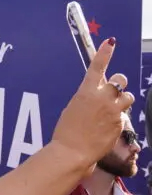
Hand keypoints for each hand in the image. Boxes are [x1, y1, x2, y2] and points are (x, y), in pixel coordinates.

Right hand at [52, 37, 133, 173]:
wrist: (73, 152)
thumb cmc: (67, 132)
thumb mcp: (73, 109)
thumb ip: (88, 99)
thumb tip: (98, 96)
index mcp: (86, 92)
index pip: (97, 67)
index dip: (104, 52)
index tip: (110, 42)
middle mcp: (102, 98)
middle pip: (120, 80)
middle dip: (118, 84)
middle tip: (113, 92)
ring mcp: (113, 110)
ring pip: (127, 97)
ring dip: (121, 102)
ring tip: (111, 113)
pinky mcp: (120, 123)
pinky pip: (123, 117)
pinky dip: (116, 121)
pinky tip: (104, 130)